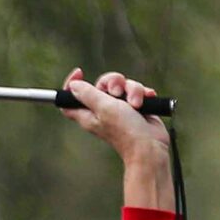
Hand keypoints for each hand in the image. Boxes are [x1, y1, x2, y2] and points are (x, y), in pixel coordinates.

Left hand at [60, 67, 174, 211]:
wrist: (149, 146)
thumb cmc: (125, 131)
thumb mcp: (103, 108)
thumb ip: (88, 95)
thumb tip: (73, 86)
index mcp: (88, 113)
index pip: (71, 98)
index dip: (71, 84)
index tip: (80, 72)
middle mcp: (102, 110)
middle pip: (101, 83)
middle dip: (113, 82)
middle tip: (117, 93)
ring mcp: (119, 108)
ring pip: (123, 84)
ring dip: (133, 90)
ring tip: (135, 105)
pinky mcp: (135, 107)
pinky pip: (136, 91)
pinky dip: (142, 94)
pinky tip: (145, 102)